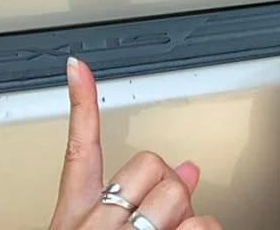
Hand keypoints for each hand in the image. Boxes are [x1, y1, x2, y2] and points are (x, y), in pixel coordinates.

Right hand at [48, 57, 221, 229]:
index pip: (79, 147)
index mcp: (76, 215)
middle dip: (165, 186)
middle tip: (159, 221)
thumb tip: (190, 168)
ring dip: (184, 216)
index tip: (78, 65)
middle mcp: (97, 223)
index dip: (81, 102)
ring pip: (178, 191)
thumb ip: (142, 201)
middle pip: (149, 161)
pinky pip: (203, 222)